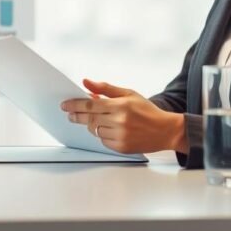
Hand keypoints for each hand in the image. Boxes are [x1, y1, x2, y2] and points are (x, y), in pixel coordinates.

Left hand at [60, 79, 184, 154]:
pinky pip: (103, 141)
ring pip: (95, 130)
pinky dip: (103, 135)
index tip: (65, 105)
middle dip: (77, 116)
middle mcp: (119, 121)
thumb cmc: (147, 110)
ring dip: (93, 125)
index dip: (74, 105)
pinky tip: (111, 129)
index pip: (90, 105)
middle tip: (70, 114)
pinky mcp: (121, 147)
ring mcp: (120, 136)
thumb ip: (105, 88)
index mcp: (120, 105)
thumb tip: (86, 82)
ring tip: (100, 120)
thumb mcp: (128, 94)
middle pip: (89, 119)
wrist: (165, 130)